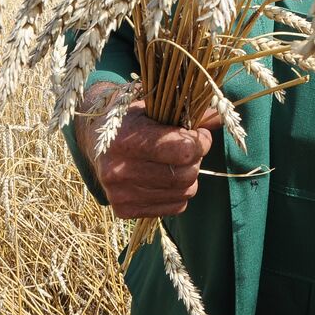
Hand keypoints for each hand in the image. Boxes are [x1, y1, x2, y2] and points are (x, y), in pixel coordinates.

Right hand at [76, 94, 217, 217]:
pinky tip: (165, 176)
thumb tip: (221, 117)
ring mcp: (120, 194)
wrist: (94, 139)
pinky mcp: (124, 210)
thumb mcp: (155, 104)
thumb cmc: (131, 117)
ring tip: (176, 161)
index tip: (199, 133)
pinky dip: (178, 192)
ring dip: (190, 176)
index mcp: (125, 139)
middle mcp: (119, 170)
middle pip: (187, 174)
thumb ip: (188, 110)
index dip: (201, 141)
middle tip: (189, 147)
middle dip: (196, 158)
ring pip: (184, 192)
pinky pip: (175, 207)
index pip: (184, 150)